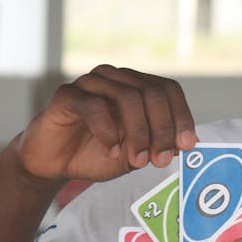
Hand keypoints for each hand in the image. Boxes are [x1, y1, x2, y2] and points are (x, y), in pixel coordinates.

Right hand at [13, 64, 196, 184]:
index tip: (187, 145)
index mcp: (136, 86)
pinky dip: (108, 131)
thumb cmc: (96, 154)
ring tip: (137, 161)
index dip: (181, 116)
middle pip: (152, 92)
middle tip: (160, 159)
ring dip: (138, 132)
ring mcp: (91, 82)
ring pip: (127, 96)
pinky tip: (110, 151)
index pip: (168, 90)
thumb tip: (187, 143)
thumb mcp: (135, 155)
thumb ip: (158, 146)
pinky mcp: (67, 94)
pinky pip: (94, 105)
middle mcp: (116, 78)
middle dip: (162, 128)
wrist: (53, 163)